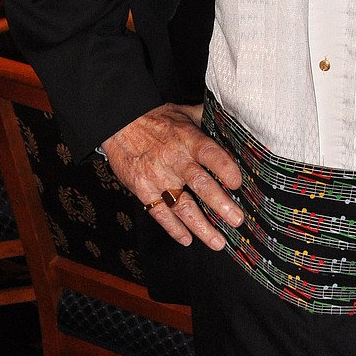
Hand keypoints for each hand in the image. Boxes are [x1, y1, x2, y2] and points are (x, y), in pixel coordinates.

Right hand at [100, 103, 242, 250]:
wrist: (118, 124)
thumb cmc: (156, 119)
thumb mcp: (183, 113)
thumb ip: (207, 119)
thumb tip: (231, 120)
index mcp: (188, 140)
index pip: (209, 154)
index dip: (224, 168)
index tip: (238, 183)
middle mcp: (174, 160)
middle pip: (200, 184)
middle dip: (220, 204)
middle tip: (237, 220)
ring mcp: (157, 178)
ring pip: (182, 206)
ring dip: (201, 226)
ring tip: (217, 242)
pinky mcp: (142, 190)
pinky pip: (160, 213)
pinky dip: (173, 228)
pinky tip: (187, 239)